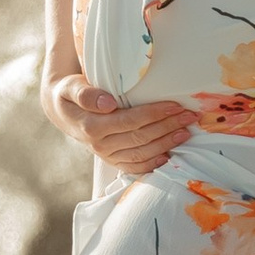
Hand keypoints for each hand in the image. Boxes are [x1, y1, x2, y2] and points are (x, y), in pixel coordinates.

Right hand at [45, 73, 195, 175]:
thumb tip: (108, 103)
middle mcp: (99, 145)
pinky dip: (153, 164)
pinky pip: (135, 167)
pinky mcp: (112, 161)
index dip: (155, 114)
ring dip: (167, 144)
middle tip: (190, 116)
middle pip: (140, 137)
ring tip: (186, 132)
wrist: (64, 112)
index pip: (130, 121)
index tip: (176, 105)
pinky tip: (169, 155)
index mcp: (91, 126)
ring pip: (141, 154)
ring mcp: (106, 155)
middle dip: (168, 126)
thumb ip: (86, 93)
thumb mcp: (70, 87)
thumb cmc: (70, 94)